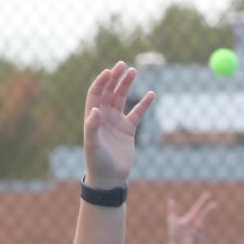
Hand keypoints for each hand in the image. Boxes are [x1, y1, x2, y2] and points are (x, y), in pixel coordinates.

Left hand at [82, 61, 155, 188]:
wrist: (109, 178)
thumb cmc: (97, 162)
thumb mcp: (92, 145)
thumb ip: (92, 127)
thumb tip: (95, 111)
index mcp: (93, 117)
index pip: (96, 94)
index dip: (101, 82)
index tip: (109, 71)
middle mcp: (104, 117)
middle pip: (109, 92)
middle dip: (115, 78)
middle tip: (123, 65)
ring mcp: (116, 122)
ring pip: (122, 98)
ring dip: (127, 85)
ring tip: (134, 71)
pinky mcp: (128, 130)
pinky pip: (137, 113)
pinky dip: (143, 104)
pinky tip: (151, 94)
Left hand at [166, 192, 216, 243]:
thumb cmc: (174, 233)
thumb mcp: (172, 220)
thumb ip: (172, 210)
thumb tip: (170, 199)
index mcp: (191, 217)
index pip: (198, 207)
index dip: (202, 201)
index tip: (208, 194)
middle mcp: (196, 222)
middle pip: (204, 213)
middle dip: (209, 208)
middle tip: (215, 203)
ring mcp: (199, 230)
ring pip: (200, 226)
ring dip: (195, 229)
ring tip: (189, 233)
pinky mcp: (200, 237)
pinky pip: (198, 234)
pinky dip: (193, 236)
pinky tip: (189, 238)